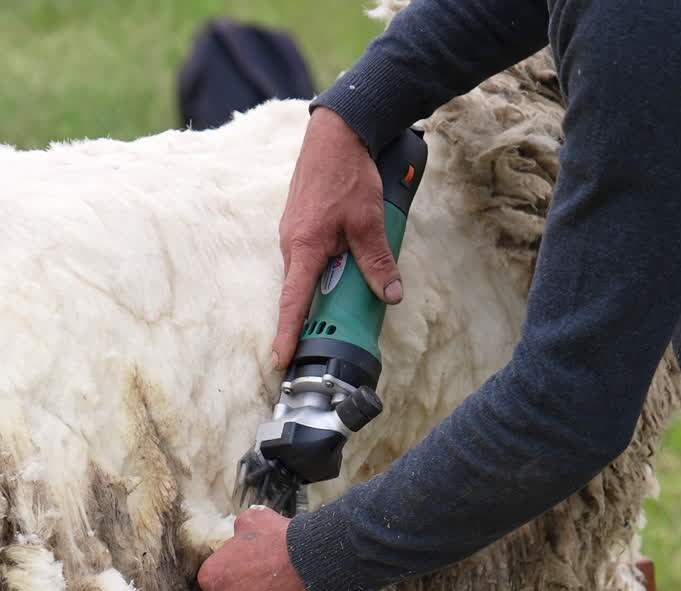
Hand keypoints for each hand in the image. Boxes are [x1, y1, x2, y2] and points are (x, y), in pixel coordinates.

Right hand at [272, 106, 402, 368]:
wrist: (335, 133)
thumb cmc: (348, 173)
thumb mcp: (369, 222)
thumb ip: (378, 262)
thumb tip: (390, 294)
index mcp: (304, 247)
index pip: (293, 301)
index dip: (287, 333)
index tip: (281, 358)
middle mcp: (291, 244)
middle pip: (302, 291)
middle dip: (317, 311)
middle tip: (336, 326)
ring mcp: (292, 235)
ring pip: (308, 273)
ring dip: (327, 283)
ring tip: (350, 279)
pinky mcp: (299, 227)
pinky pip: (311, 257)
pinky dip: (327, 264)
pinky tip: (345, 254)